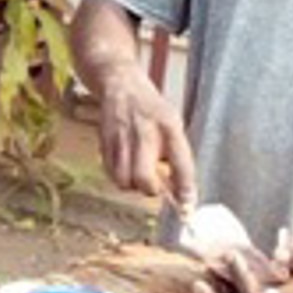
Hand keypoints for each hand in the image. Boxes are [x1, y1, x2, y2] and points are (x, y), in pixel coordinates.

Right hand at [90, 62, 197, 211]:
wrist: (120, 84)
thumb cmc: (151, 109)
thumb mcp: (172, 124)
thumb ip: (176, 155)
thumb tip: (180, 191)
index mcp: (168, 127)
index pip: (181, 164)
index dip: (185, 189)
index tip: (187, 207)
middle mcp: (144, 133)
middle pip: (144, 178)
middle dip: (150, 190)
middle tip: (155, 187)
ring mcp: (121, 138)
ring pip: (123, 180)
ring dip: (132, 185)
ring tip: (139, 175)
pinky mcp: (104, 142)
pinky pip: (110, 173)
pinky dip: (119, 177)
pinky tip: (126, 166)